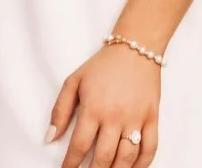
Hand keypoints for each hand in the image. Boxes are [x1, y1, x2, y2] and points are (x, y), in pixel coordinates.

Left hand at [49, 41, 161, 167]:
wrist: (137, 46)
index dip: (71, 165)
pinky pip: (151, 147)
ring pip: (127, 157)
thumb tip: (49, 138)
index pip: (79, 146)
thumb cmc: (103, 65)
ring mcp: (136, 118)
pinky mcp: (153, 117)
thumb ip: (60, 110)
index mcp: (93, 108)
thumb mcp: (74, 81)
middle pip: (103, 158)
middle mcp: (115, 116)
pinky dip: (143, 164)